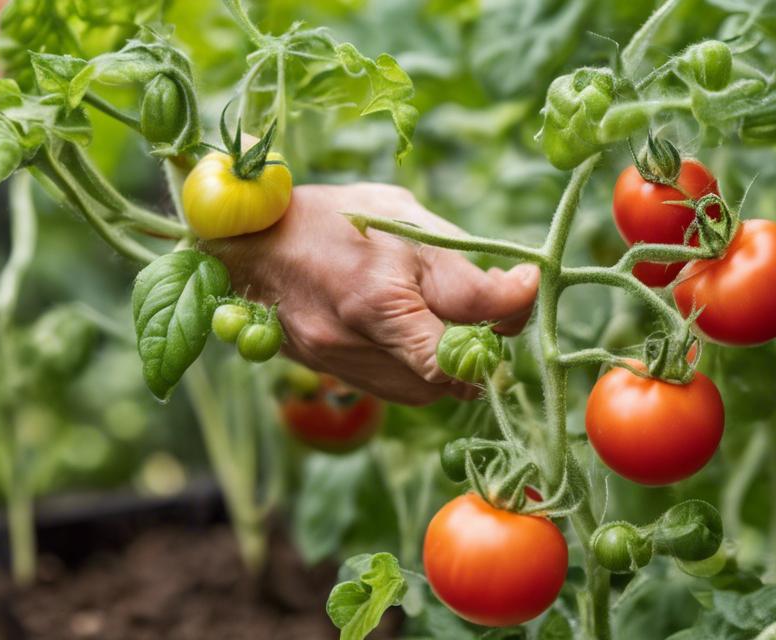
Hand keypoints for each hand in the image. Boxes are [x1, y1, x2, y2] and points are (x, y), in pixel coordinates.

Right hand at [208, 184, 539, 404]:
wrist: (250, 244)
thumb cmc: (333, 219)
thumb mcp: (401, 215)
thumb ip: (457, 262)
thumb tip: (516, 291)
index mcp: (379, 290)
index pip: (472, 315)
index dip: (515, 303)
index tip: (525, 282)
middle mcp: (359, 337)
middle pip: (456, 367)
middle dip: (486, 343)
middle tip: (492, 311)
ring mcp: (343, 364)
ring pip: (431, 390)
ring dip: (455, 363)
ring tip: (450, 319)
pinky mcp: (333, 376)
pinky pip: (399, 389)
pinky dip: (421, 370)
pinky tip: (416, 335)